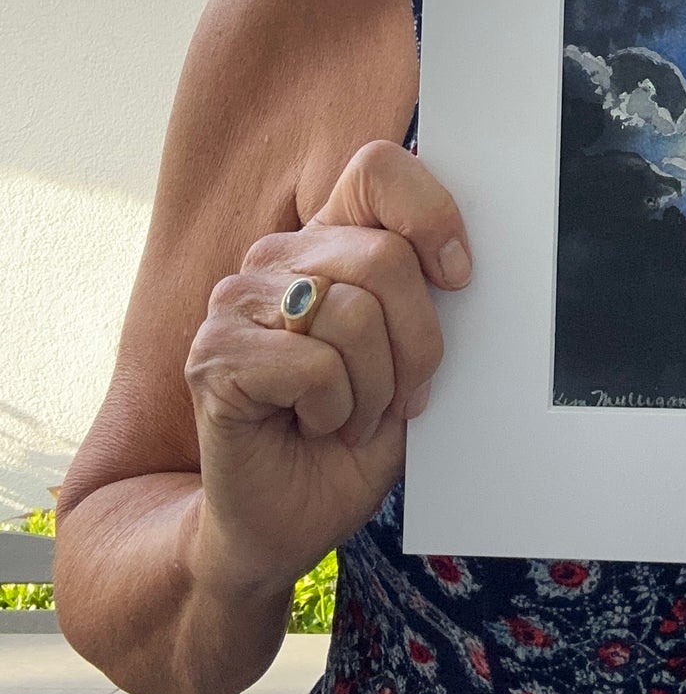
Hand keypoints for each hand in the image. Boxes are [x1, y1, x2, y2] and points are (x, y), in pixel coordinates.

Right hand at [184, 141, 470, 595]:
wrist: (284, 524)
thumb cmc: (349, 441)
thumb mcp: (411, 360)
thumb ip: (425, 301)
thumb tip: (463, 261)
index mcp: (326, 242)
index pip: (377, 170)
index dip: (431, 214)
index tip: (457, 276)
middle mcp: (277, 259)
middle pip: (384, 255)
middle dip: (416, 342)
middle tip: (399, 394)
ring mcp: (237, 302)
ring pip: (353, 312)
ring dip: (375, 387)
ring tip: (349, 414)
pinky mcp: (214, 354)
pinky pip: (315, 364)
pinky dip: (335, 410)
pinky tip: (313, 426)